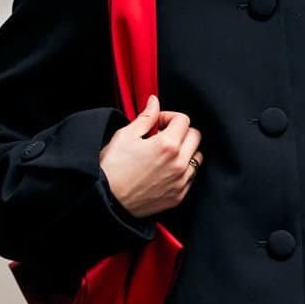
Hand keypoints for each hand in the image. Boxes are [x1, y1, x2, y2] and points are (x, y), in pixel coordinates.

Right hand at [98, 94, 203, 218]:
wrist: (107, 201)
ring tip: (165, 154)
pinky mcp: (179, 196)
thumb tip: (154, 102)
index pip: (183, 120)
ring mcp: (181, 181)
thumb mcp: (125, 136)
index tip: (157, 123)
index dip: (169, 117)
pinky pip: (191, 177)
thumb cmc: (112, 169)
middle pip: (195, 136)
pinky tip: (165, 169)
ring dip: (185, 151)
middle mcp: (179, 164)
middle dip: (180, 131)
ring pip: (197, 157)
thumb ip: (145, 117)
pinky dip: (183, 170)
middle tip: (162, 135)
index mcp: (167, 145)